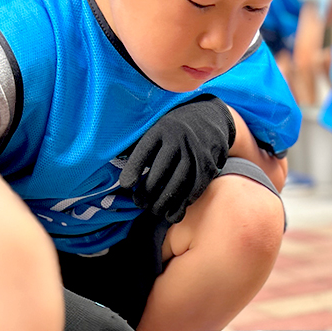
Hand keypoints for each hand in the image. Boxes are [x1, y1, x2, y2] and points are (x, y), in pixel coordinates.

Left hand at [118, 95, 235, 223]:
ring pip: (178, 184)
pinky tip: (172, 212)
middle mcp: (179, 140)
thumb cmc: (173, 128)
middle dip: (147, 192)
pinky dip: (182, 204)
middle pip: (160, 171)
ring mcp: (196, 154)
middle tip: (139, 203)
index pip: (144, 151)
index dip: (134, 169)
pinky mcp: (208, 167)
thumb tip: (121, 172)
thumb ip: (138, 144)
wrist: (209, 117)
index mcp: (162, 129)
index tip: (125, 185)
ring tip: (154, 211)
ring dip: (164, 203)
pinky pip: (195, 190)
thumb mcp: (155, 126)